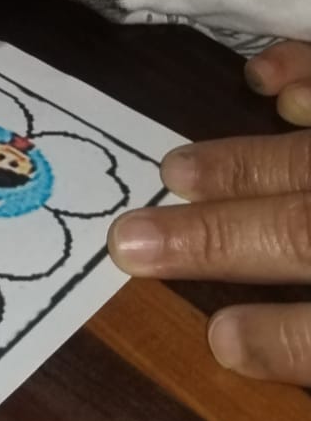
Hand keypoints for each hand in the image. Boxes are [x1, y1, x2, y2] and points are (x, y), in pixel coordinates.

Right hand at [109, 43, 310, 384]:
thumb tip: (243, 349)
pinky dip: (304, 72)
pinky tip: (263, 81)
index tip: (218, 342)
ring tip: (173, 170)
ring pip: (308, 160)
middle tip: (127, 243)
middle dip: (215, 238)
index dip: (279, 339)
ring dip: (238, 165)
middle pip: (300, 233)